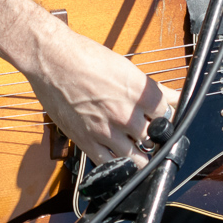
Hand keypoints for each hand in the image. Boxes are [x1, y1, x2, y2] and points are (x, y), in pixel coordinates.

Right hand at [24, 22, 179, 164]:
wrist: (52, 59)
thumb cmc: (85, 56)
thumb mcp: (124, 66)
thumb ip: (148, 87)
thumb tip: (170, 97)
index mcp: (138, 91)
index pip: (167, 113)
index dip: (166, 116)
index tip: (163, 118)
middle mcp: (125, 112)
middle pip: (153, 136)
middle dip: (154, 135)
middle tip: (151, 134)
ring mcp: (106, 129)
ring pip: (136, 156)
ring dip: (141, 154)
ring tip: (140, 151)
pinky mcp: (86, 140)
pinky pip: (109, 163)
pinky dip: (118, 165)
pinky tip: (121, 160)